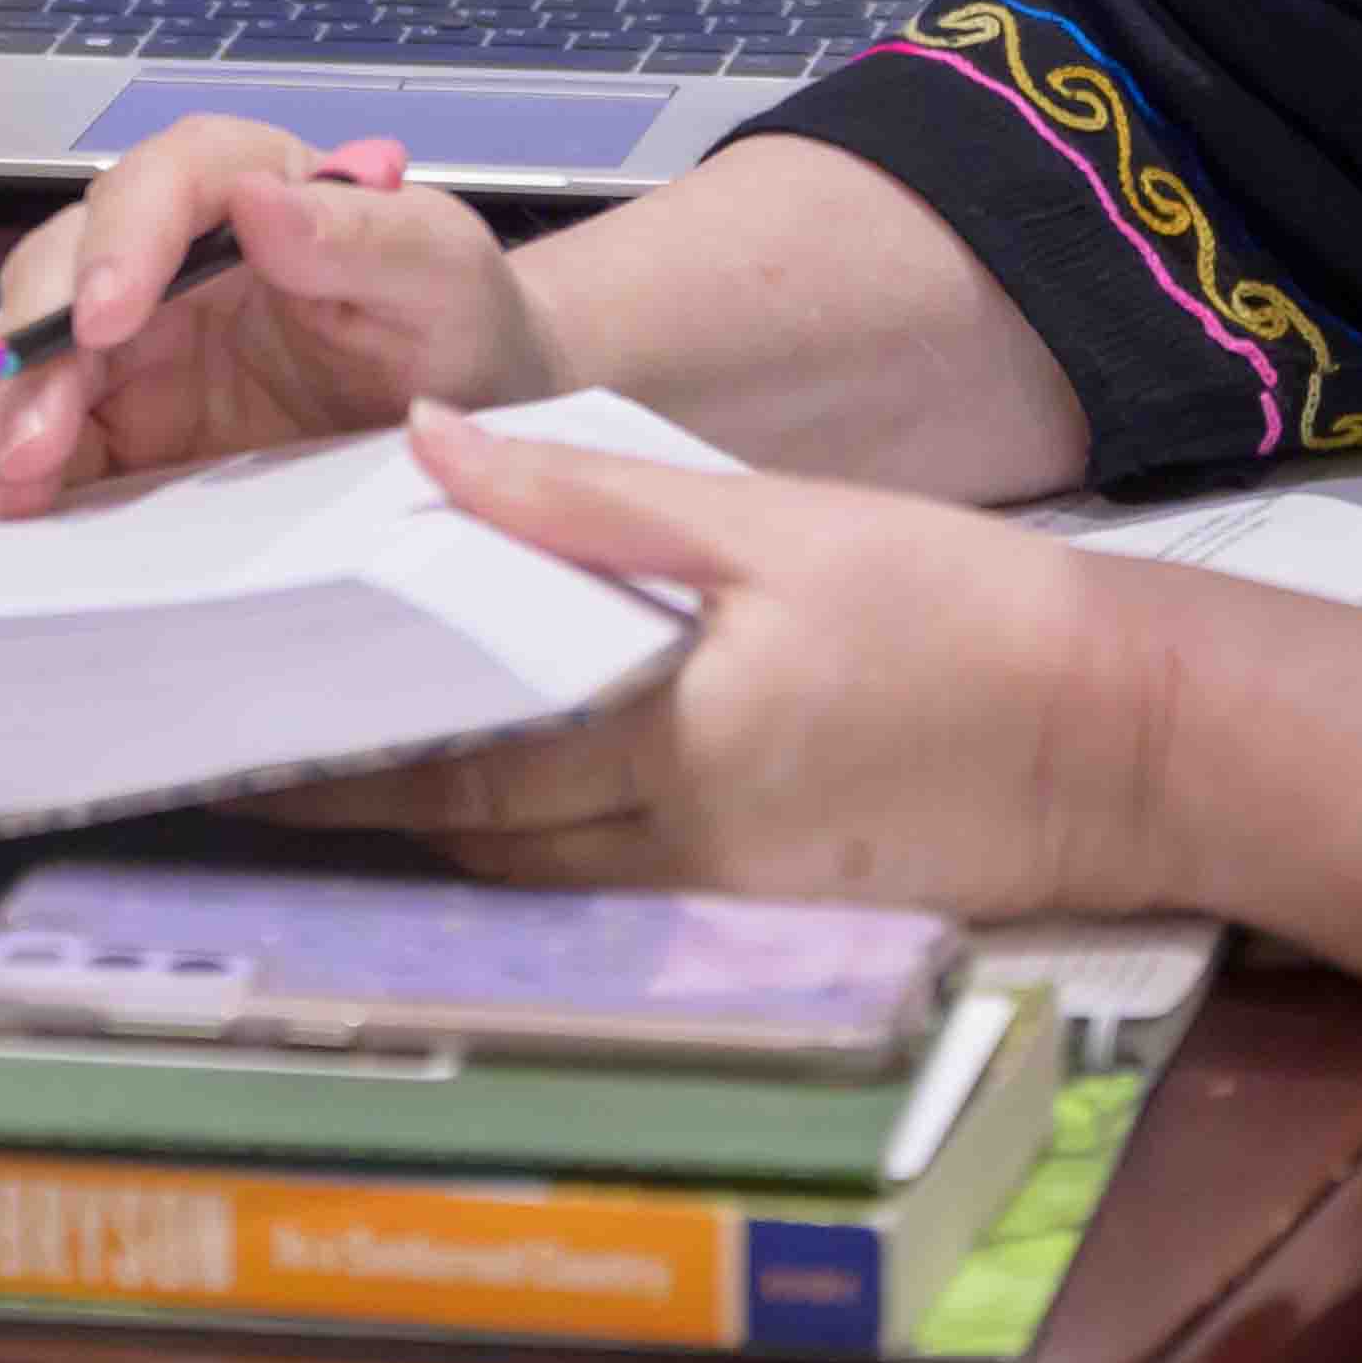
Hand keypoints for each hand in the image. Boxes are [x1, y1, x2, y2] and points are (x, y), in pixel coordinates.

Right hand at [0, 117, 552, 513]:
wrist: (475, 410)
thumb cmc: (460, 320)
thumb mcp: (442, 273)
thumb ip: (366, 233)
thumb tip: (262, 198)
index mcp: (250, 184)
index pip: (166, 180)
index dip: (122, 239)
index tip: (110, 312)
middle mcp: (172, 253)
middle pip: (69, 267)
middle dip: (39, 350)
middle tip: (38, 437)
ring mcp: (138, 340)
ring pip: (36, 351)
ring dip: (7, 414)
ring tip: (5, 484)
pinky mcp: (124, 420)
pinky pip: (44, 431)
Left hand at [272, 410, 1169, 911]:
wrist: (1126, 740)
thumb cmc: (962, 612)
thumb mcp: (773, 523)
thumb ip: (590, 493)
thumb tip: (431, 446)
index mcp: (669, 737)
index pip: (455, 764)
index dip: (339, 755)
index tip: (235, 730)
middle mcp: (676, 842)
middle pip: (474, 835)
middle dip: (365, 799)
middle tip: (253, 748)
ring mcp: (718, 898)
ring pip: (531, 874)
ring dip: (447, 826)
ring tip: (348, 764)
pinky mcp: (760, 916)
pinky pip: (606, 890)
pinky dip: (539, 847)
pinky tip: (505, 792)